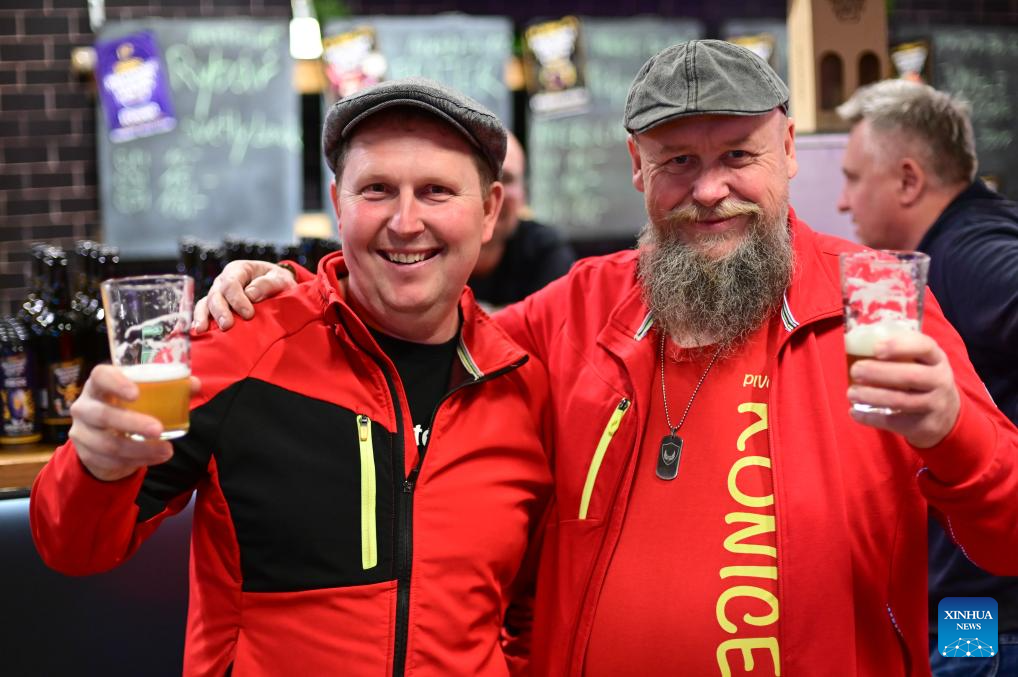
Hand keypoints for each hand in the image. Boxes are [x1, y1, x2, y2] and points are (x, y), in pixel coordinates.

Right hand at [69, 365, 200, 481]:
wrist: (105, 437)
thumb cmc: (128, 407)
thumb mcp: (144, 396)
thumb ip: (170, 388)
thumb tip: (194, 384)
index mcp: (99, 385)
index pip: (100, 376)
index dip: (116, 383)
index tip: (136, 394)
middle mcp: (85, 406)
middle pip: (103, 414)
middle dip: (132, 423)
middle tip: (159, 429)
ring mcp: (81, 431)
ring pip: (107, 444)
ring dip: (140, 449)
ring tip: (167, 450)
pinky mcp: (85, 453)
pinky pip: (109, 461)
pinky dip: (135, 461)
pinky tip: (154, 458)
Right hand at [192, 260, 296, 332]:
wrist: (276, 285)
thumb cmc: (277, 281)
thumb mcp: (280, 278)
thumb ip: (267, 284)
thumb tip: (250, 295)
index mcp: (238, 270)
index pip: (231, 283)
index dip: (237, 299)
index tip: (248, 314)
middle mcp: (223, 281)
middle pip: (216, 294)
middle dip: (220, 311)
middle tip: (227, 326)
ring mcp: (217, 294)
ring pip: (206, 303)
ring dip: (204, 316)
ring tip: (203, 330)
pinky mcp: (215, 306)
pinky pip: (203, 311)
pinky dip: (199, 320)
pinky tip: (198, 331)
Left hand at [847, 332, 960, 447]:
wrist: (947, 416)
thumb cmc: (923, 381)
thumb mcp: (922, 363)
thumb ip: (900, 353)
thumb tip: (858, 344)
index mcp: (937, 359)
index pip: (924, 347)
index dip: (899, 346)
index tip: (876, 348)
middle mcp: (940, 380)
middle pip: (910, 376)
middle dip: (878, 372)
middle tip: (855, 371)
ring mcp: (935, 405)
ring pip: (901, 400)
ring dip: (871, 396)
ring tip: (851, 393)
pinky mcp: (925, 425)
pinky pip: (894, 421)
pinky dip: (871, 417)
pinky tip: (854, 412)